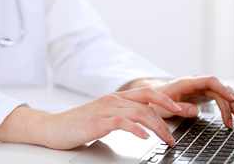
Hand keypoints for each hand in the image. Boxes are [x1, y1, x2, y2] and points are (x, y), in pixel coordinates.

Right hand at [0, 87, 181, 149]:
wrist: (52, 127)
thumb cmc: (77, 124)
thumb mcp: (102, 117)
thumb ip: (121, 116)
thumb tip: (142, 123)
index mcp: (115, 98)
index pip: (146, 94)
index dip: (166, 100)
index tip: (181, 110)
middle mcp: (112, 100)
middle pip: (147, 102)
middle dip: (168, 115)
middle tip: (178, 130)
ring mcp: (104, 110)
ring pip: (139, 112)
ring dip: (157, 127)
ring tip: (167, 139)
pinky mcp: (97, 122)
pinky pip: (122, 122)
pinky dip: (136, 129)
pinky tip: (144, 138)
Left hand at [124, 76, 233, 128]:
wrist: (152, 95)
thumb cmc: (156, 99)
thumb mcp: (163, 106)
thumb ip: (180, 108)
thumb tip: (196, 111)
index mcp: (186, 82)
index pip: (208, 81)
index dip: (221, 89)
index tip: (230, 99)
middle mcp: (195, 82)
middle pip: (218, 88)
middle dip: (229, 101)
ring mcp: (200, 87)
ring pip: (220, 92)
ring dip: (230, 104)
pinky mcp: (202, 93)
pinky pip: (218, 96)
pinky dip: (225, 104)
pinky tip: (231, 113)